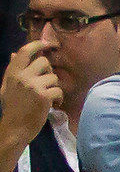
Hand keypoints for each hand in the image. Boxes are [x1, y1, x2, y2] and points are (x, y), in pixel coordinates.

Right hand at [0, 41, 57, 160]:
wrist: (15, 127)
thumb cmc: (13, 107)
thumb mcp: (8, 86)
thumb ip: (13, 70)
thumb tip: (15, 54)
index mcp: (12, 72)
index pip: (24, 51)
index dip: (37, 44)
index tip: (47, 44)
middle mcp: (22, 76)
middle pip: (45, 62)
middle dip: (49, 72)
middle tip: (47, 84)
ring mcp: (33, 85)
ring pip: (54, 77)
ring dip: (55, 88)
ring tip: (48, 98)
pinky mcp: (43, 96)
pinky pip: (59, 91)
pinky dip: (59, 99)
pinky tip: (52, 105)